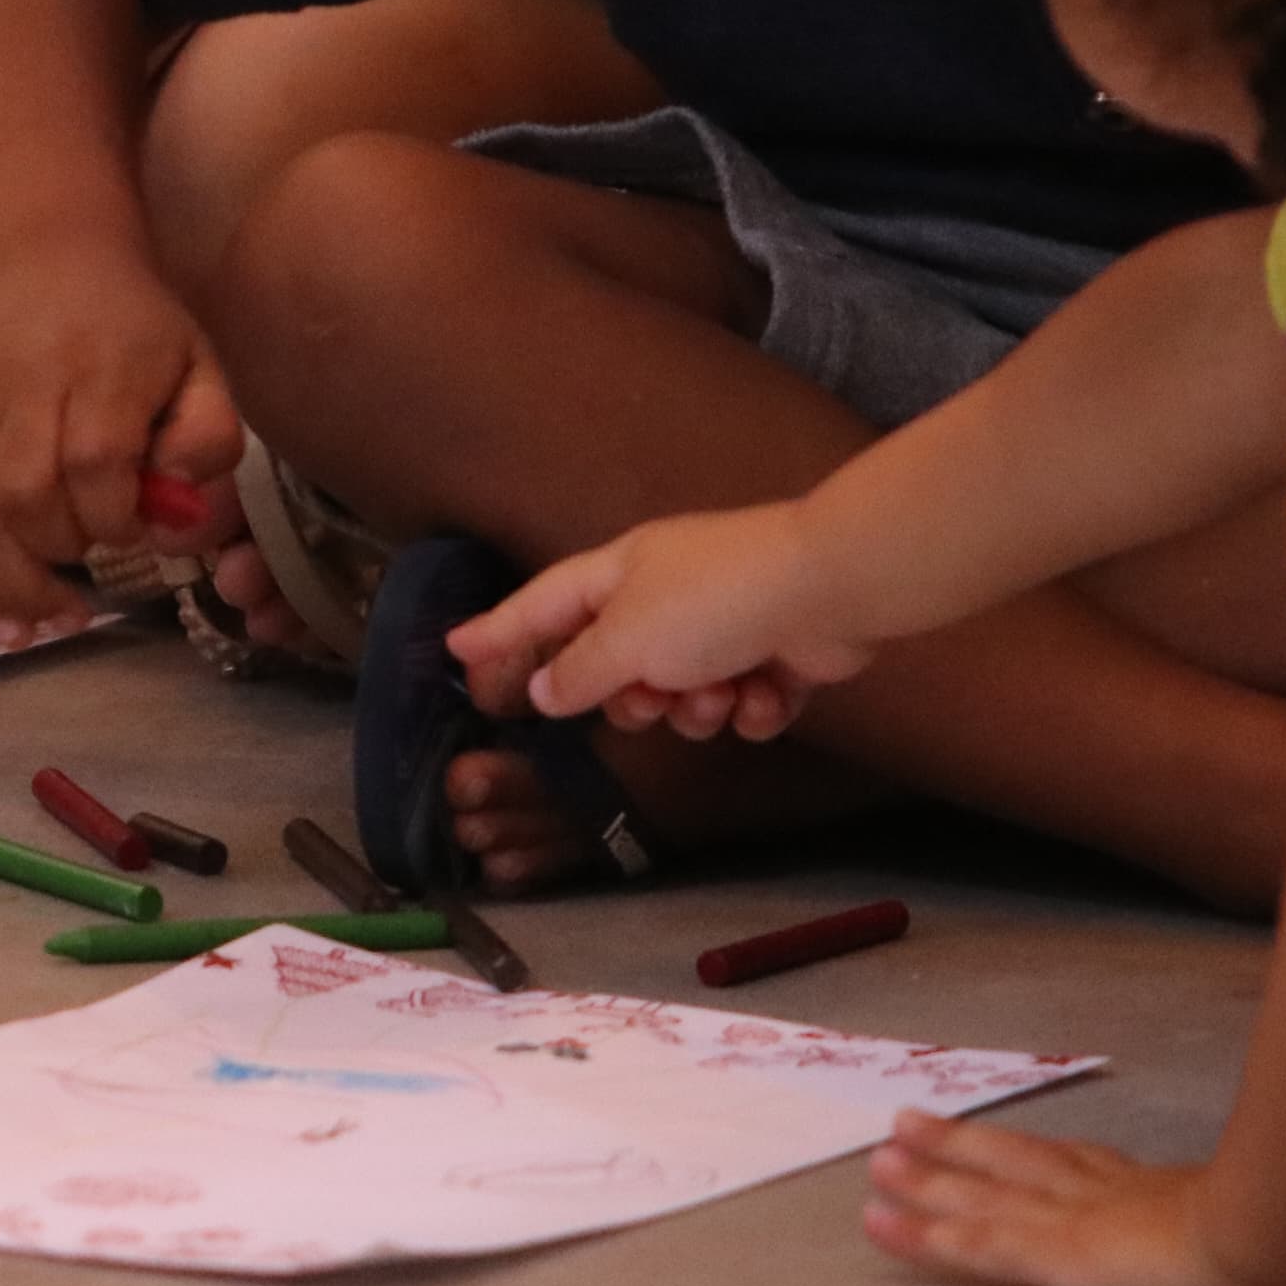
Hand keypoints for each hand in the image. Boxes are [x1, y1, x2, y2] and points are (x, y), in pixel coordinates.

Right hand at [0, 250, 238, 632]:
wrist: (36, 255)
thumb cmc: (131, 321)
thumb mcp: (197, 360)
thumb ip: (207, 436)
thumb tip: (179, 512)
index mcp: (98, 370)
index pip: (95, 459)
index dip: (119, 514)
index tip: (142, 526)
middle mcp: (24, 397)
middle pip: (26, 496)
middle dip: (67, 547)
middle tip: (100, 555)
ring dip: (15, 584)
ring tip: (54, 619)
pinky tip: (7, 618)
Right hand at [447, 502, 872, 741]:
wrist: (830, 591)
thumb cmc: (716, 601)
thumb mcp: (628, 638)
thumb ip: (579, 672)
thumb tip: (544, 692)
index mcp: (622, 575)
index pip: (541, 606)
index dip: (499, 631)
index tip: (455, 650)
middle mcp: (667, 598)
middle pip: (617, 669)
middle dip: (634, 700)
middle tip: (651, 700)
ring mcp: (724, 628)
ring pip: (682, 698)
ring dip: (699, 710)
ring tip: (724, 693)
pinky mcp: (775, 658)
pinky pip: (742, 706)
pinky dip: (754, 709)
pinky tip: (770, 695)